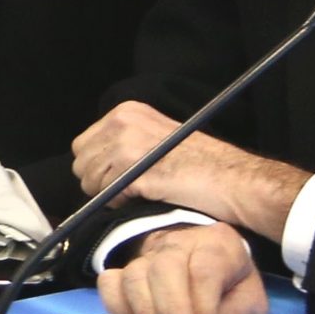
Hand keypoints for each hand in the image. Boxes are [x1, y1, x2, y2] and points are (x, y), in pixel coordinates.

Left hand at [70, 99, 309, 237]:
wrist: (234, 180)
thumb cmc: (202, 165)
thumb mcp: (157, 138)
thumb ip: (124, 142)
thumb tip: (92, 163)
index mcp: (127, 111)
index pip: (82, 144)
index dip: (98, 166)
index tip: (120, 176)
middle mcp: (122, 121)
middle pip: (80, 162)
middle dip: (98, 181)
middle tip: (129, 188)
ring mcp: (126, 142)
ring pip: (89, 181)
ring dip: (109, 194)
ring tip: (141, 192)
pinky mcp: (133, 168)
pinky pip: (105, 194)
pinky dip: (121, 203)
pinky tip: (147, 196)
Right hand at [99, 222, 269, 313]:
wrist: (203, 257)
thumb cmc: (229, 283)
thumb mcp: (249, 299)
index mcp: (217, 245)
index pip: (203, 272)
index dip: (203, 310)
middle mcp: (179, 243)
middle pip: (164, 271)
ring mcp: (148, 253)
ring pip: (135, 277)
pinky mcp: (125, 266)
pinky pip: (110, 282)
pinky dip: (118, 308)